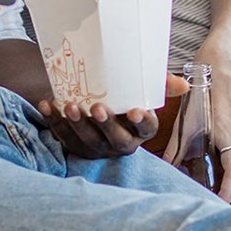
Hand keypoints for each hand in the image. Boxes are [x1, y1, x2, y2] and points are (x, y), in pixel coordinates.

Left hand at [39, 73, 188, 159]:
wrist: (92, 97)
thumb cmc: (122, 92)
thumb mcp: (140, 86)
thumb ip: (158, 82)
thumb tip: (182, 84)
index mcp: (140, 129)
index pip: (147, 130)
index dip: (142, 122)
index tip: (134, 110)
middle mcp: (121, 143)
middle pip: (117, 140)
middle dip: (106, 125)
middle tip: (97, 107)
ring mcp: (97, 147)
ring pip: (88, 141)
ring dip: (78, 125)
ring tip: (70, 106)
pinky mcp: (76, 146)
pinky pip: (64, 137)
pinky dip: (53, 122)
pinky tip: (48, 104)